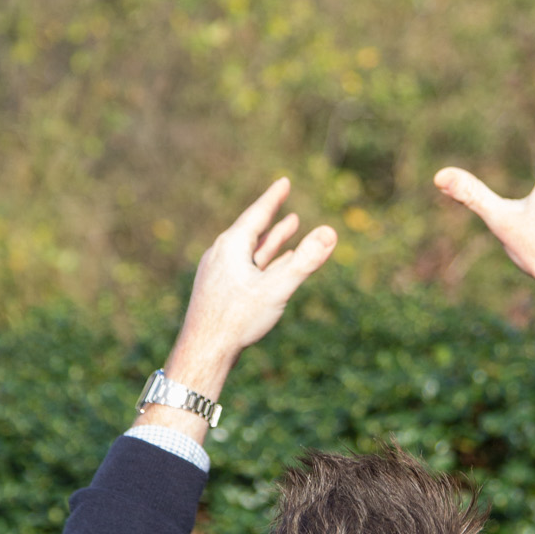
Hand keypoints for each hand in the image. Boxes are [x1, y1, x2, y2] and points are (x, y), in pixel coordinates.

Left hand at [138, 180, 336, 435]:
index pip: (257, 214)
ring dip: (270, 239)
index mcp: (231, 246)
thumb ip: (305, 260)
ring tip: (289, 226)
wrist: (203, 352)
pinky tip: (274, 266)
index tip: (283, 182)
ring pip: (249, 250)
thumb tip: (330, 232)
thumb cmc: (238, 319)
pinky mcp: (218, 290)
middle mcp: (221, 255)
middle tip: (283, 199)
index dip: (273, 198)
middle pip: (252, 230)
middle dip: (273, 217)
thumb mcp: (277, 288)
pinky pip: (245, 267)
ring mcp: (218, 273)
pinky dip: (262, 261)